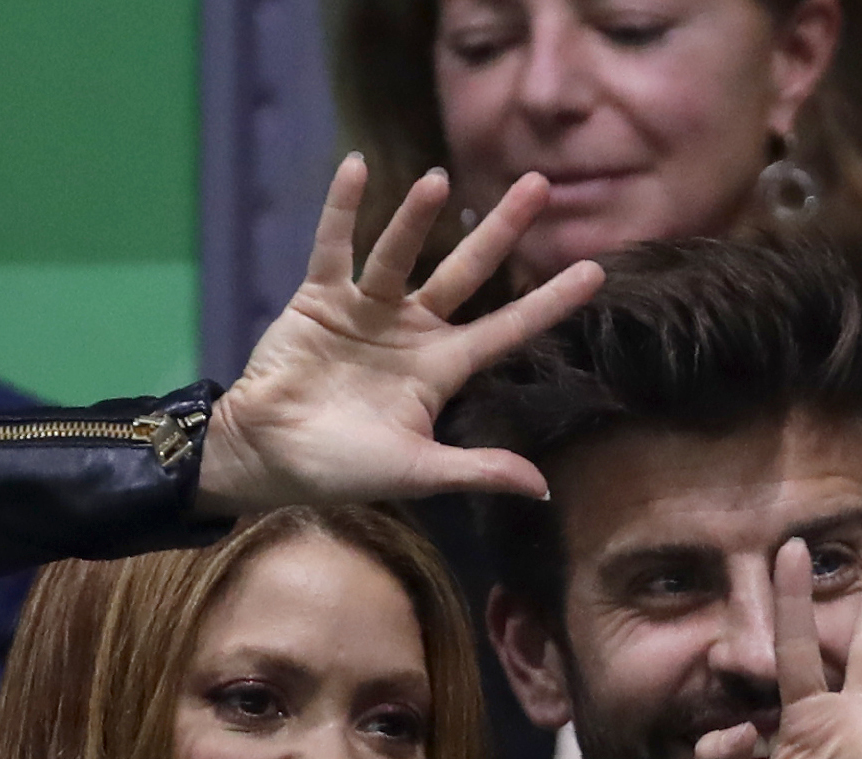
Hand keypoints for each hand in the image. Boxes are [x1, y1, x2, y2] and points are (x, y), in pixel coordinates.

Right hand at [194, 156, 602, 514]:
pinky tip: (357, 167)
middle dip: (501, 231)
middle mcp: (411, 330)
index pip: (507, 328)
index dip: (549, 301)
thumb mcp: (418, 471)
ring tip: (439, 179)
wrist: (267, 456)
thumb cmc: (341, 469)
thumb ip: (478, 470)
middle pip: (467, 272)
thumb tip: (542, 488)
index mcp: (440, 368)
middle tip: (539, 184)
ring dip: (417, 218)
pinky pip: (334, 246)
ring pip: (400, 253)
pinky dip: (343, 209)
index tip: (594, 270)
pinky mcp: (320, 297)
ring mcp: (367, 309)